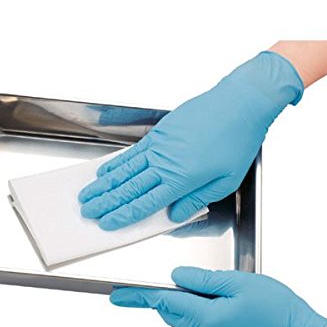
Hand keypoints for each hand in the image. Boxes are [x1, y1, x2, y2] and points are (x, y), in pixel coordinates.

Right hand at [79, 51, 303, 229]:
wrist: (239, 103)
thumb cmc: (236, 141)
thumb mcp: (225, 181)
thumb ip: (196, 200)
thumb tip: (175, 215)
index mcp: (181, 179)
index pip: (145, 204)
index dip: (123, 216)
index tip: (107, 224)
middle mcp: (164, 164)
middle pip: (128, 188)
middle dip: (105, 202)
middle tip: (86, 211)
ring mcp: (159, 146)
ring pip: (124, 170)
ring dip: (104, 185)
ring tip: (87, 194)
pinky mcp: (159, 133)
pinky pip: (132, 152)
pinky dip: (116, 163)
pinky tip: (105, 171)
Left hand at [110, 267, 326, 326]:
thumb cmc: (278, 309)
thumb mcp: (240, 283)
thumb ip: (204, 279)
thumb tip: (176, 275)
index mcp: (208, 319)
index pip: (164, 303)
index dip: (138, 298)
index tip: (117, 296)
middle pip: (172, 314)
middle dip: (159, 299)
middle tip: (144, 289)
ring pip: (186, 321)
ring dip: (182, 305)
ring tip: (193, 288)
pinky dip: (198, 314)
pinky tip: (214, 303)